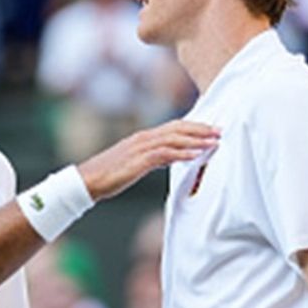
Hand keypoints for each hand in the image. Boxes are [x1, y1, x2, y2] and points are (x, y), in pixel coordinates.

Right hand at [76, 120, 217, 200]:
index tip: (212, 129)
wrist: (87, 181)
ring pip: (174, 139)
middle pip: (178, 128)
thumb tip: (170, 157)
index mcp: (143, 137)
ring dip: (197, 140)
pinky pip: (165, 154)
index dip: (195, 126)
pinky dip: (182, 153)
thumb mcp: (134, 162)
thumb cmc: (109, 175)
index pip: (174, 126)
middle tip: (220, 131)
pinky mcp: (138, 161)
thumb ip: (153, 157)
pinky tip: (196, 155)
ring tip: (214, 142)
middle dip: (201, 129)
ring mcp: (141, 148)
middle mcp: (144, 138)